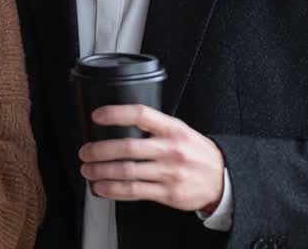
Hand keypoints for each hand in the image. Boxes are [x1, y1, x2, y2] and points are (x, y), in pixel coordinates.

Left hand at [78, 104, 225, 212]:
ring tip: (88, 170)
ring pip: (127, 171)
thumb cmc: (196, 152)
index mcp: (173, 129)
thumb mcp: (180, 131)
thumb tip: (118, 124)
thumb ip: (154, 127)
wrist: (222, 179)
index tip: (97, 116)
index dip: (116, 113)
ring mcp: (169, 173)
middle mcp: (171, 150)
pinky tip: (101, 188)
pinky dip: (113, 190)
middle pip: (128, 147)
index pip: (141, 115)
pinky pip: (134, 191)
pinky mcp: (168, 193)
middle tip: (85, 152)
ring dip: (102, 171)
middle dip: (100, 150)